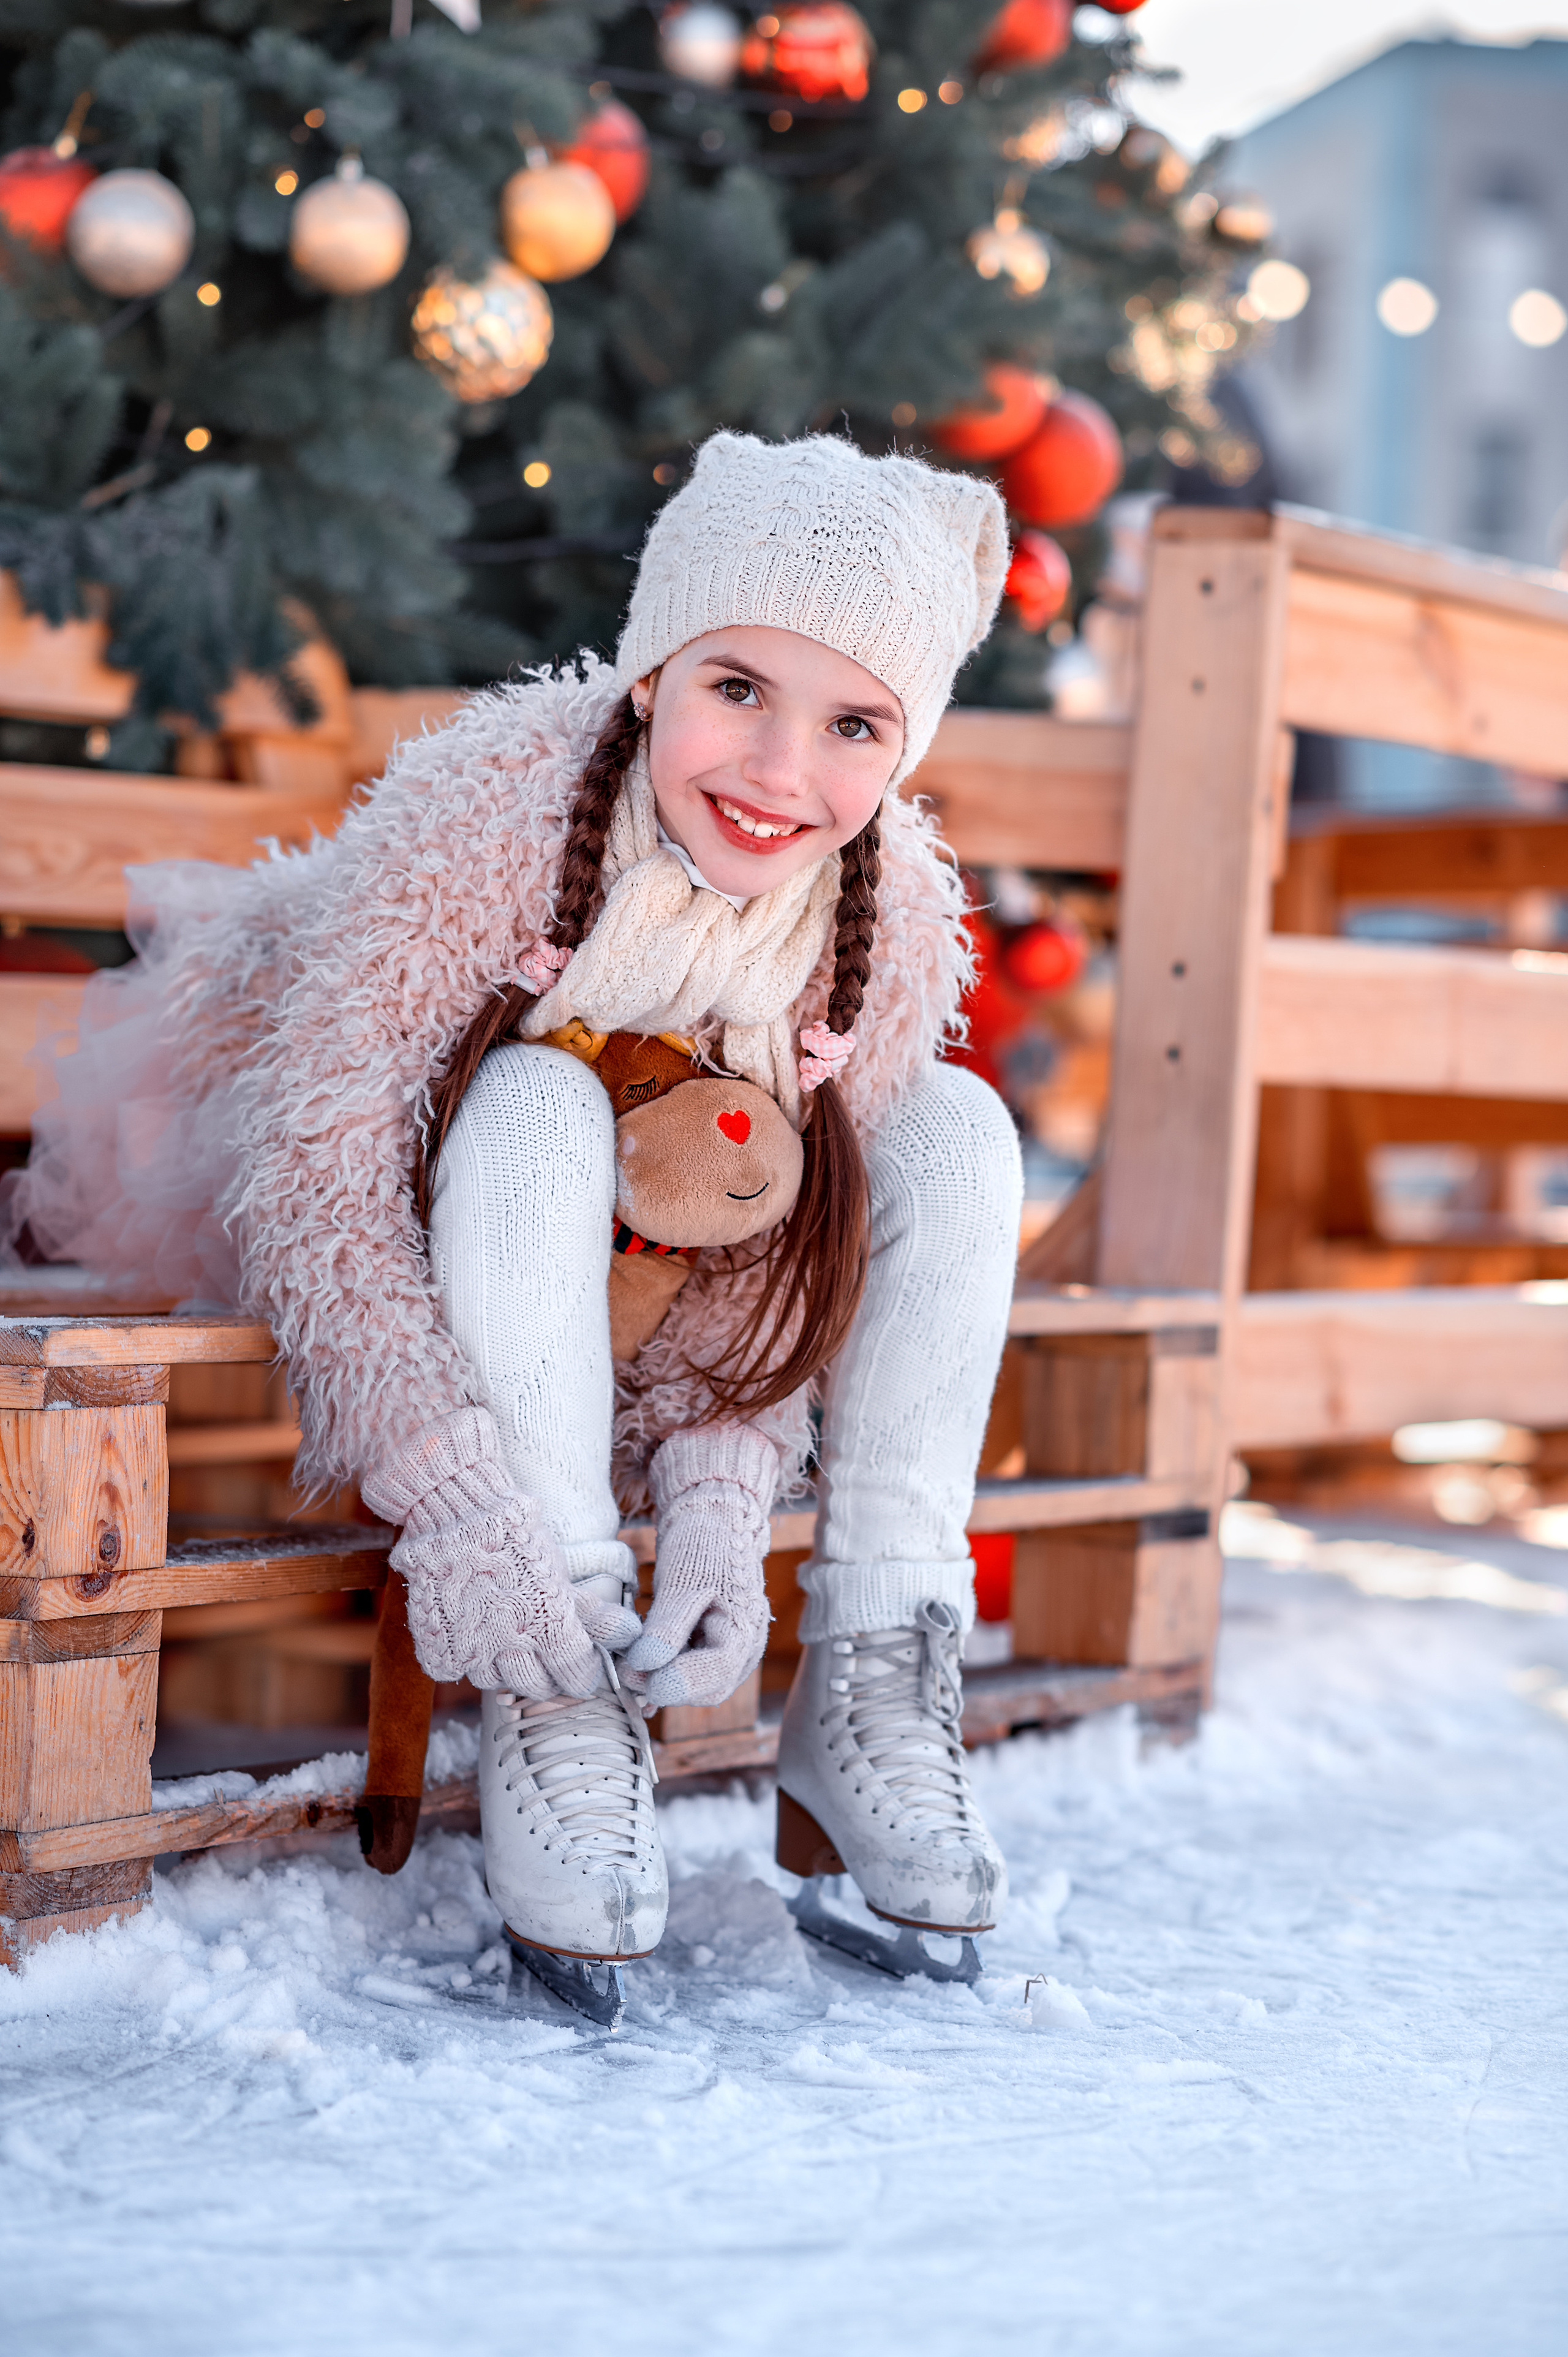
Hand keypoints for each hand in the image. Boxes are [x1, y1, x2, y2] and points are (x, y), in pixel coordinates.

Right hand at [364, 1407, 639, 1697]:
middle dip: (548, 1676)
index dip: (583, 1675)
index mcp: (550, 1631)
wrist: (456, 1512)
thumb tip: (632, 1636)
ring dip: (506, 1668)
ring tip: (508, 1640)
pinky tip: (473, 1636)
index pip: (577, 1677)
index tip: (581, 1666)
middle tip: (545, 1654)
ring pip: (496, 1683)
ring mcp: (471, 1652)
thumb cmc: (516, 1537)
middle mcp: (511, 1650)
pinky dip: (466, 1661)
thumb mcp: (559, 1572)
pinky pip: (456, 1673)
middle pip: (538, 1687)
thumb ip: (593, 1613)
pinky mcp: (438, 1649)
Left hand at [621, 1425, 778, 1711]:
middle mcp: (743, 1648)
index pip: (718, 1672)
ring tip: (626, 1666)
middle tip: (625, 1673)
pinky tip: (637, 1668)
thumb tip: (643, 1667)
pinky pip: (687, 1671)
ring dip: (661, 1680)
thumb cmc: (704, 1543)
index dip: (679, 1682)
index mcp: (746, 1628)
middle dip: (666, 1685)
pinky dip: (662, 1671)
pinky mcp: (709, 1647)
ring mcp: (728, 1650)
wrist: (713, 1520)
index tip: (642, 1679)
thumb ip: (667, 1627)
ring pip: (695, 1685)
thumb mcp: (683, 1580)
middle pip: (707, 1688)